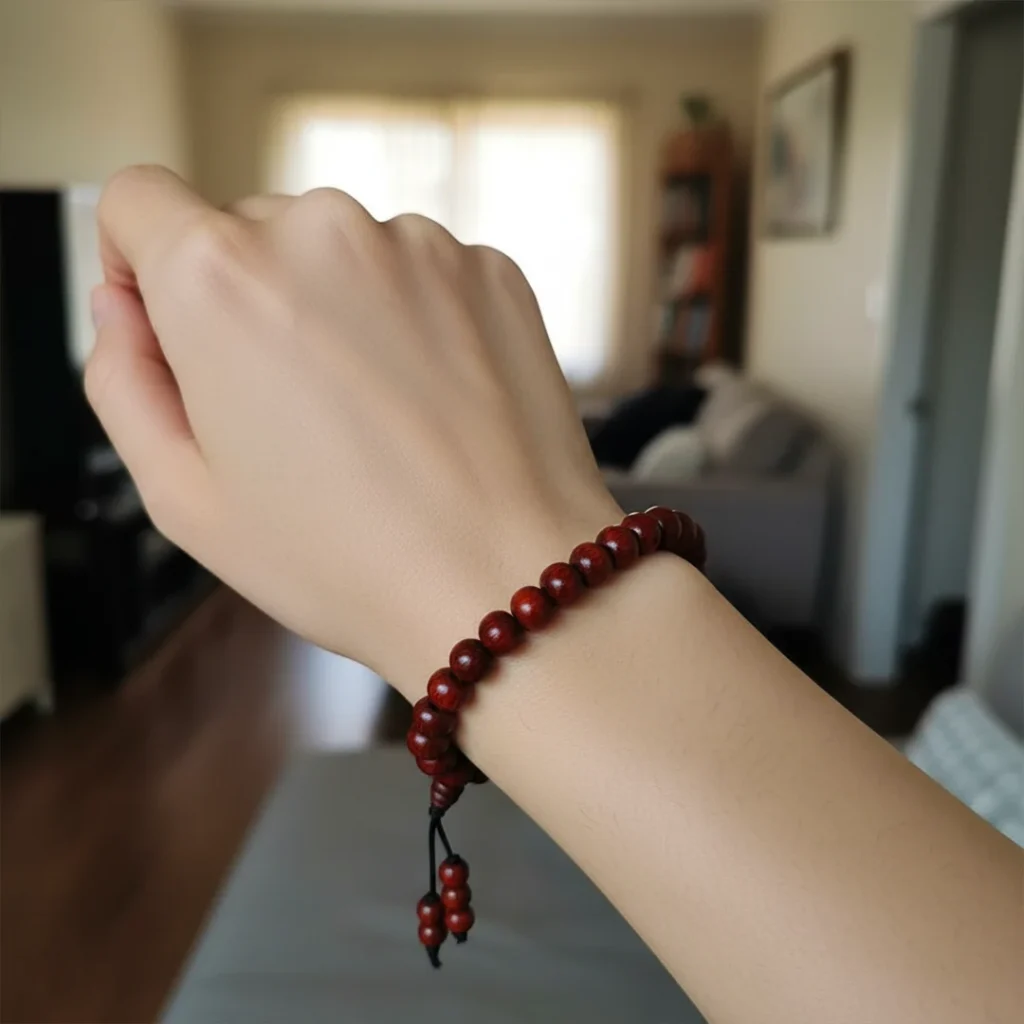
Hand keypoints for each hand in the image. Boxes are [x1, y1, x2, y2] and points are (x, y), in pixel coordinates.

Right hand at [87, 166, 620, 686]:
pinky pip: (417, 274)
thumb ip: (123, 380)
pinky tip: (426, 404)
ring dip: (336, 311)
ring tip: (371, 418)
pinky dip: (410, 321)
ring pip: (337, 254)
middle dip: (246, 304)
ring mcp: (417, 245)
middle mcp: (321, 232)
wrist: (506, 583)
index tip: (171, 323)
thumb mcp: (182, 497)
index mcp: (220, 280)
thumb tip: (124, 308)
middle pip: (244, 231)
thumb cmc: (351, 559)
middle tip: (289, 411)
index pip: (138, 202)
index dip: (138, 264)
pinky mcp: (488, 268)